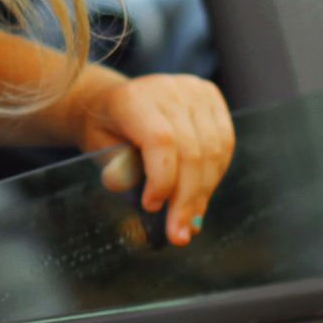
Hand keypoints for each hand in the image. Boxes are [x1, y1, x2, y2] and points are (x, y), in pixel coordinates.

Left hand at [77, 74, 233, 245]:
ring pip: (213, 151)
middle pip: (192, 150)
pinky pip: (224, 143)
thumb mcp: (98, 150)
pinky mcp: (211, 97)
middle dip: (186, 200)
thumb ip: (120, 170)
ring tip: (189, 223)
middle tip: (178, 234)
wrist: (108, 101)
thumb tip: (152, 204)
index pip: (161, 140)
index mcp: (134, 98)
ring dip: (203, 193)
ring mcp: (193, 90)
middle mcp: (168, 88)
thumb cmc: (103, 130)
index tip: (152, 207)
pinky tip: (199, 197)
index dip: (163, 179)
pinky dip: (214, 176)